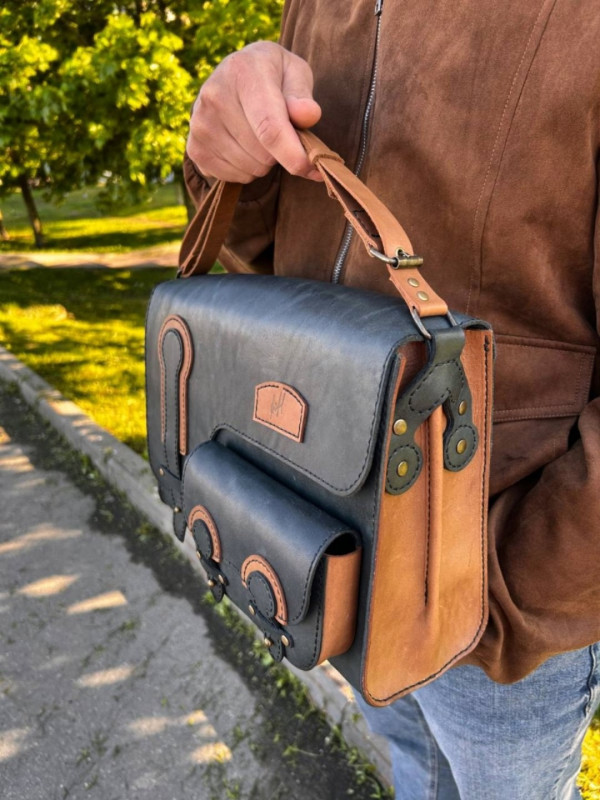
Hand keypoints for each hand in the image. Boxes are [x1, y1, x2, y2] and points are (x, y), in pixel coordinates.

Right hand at [186, 41, 322, 183]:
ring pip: (250, 169)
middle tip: (280, 131)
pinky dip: (247, 170)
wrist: (234, 76)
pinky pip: (234, 177)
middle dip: (281, 153)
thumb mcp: (295, 72)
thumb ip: (302, 95)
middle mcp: (214, 96)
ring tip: (260, 135)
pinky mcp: (195, 148)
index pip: (269, 127)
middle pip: (262, 154)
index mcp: (243, 72)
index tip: (313, 169)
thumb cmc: (273, 76)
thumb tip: (308, 115)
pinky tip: (244, 146)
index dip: (293, 154)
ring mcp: (199, 124)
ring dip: (264, 162)